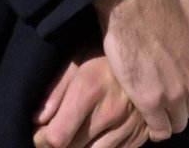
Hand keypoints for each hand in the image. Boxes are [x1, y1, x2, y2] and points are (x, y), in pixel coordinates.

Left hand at [33, 53, 148, 147]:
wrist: (149, 51)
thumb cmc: (107, 54)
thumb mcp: (78, 60)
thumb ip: (56, 90)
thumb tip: (39, 120)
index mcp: (89, 90)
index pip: (56, 138)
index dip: (42, 139)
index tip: (42, 131)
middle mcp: (109, 112)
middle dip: (60, 143)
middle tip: (60, 129)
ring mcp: (127, 126)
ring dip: (81, 147)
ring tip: (80, 131)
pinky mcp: (140, 135)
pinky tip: (99, 134)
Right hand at [92, 0, 188, 140]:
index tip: (178, 73)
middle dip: (180, 97)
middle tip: (164, 82)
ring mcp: (175, 95)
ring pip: (177, 122)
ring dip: (168, 112)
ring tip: (155, 97)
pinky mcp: (150, 102)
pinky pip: (159, 130)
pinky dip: (155, 126)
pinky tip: (148, 113)